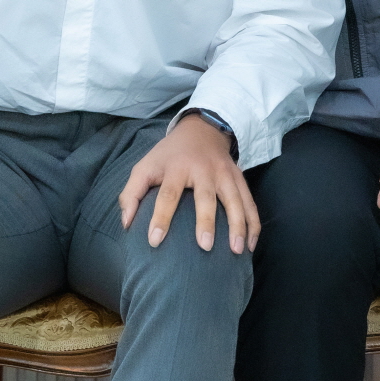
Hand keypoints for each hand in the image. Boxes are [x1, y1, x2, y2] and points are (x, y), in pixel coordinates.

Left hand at [119, 114, 258, 253]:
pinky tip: (251, 245)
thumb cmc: (169, 156)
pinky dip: (253, 224)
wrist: (202, 129)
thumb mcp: (145, 166)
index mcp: (176, 167)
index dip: (160, 217)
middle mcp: (203, 169)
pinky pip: (250, 202)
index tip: (155, 241)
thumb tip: (126, 223)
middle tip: (205, 246)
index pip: (168, 193)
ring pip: (234, 200)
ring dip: (238, 225)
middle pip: (206, 197)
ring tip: (236, 250)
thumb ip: (132, 193)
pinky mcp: (239, 178)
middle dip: (206, 221)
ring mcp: (224, 173)